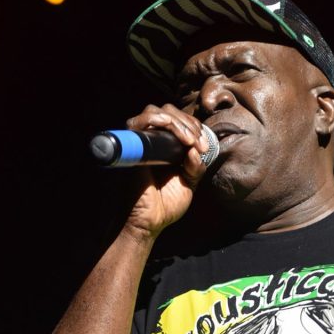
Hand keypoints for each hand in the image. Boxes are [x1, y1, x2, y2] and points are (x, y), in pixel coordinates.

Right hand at [121, 104, 209, 240]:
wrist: (150, 222)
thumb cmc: (167, 204)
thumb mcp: (190, 183)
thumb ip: (196, 166)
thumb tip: (195, 150)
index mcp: (167, 148)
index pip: (179, 121)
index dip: (193, 126)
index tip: (203, 145)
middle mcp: (152, 141)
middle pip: (168, 111)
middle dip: (188, 123)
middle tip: (197, 142)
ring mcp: (140, 142)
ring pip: (154, 111)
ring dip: (176, 121)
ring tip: (188, 139)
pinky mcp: (130, 146)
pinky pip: (137, 122)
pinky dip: (155, 119)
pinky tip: (170, 129)